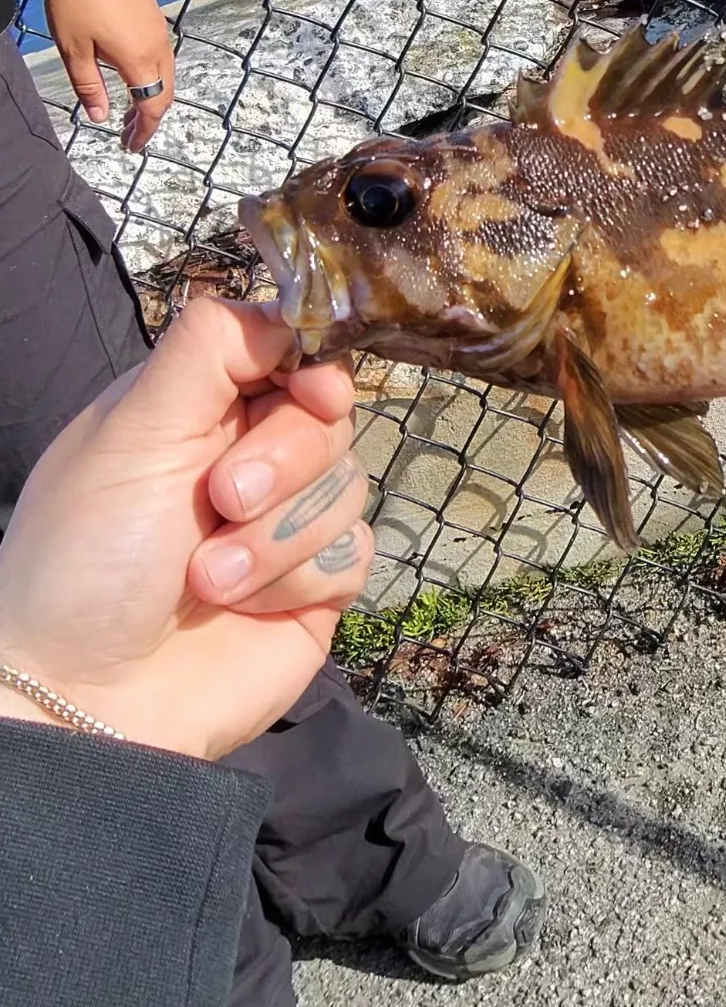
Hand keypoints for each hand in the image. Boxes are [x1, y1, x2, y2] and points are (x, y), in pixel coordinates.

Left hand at [0, 298, 372, 759]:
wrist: (93, 697)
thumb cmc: (88, 558)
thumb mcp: (132, 433)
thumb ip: (208, 353)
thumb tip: (287, 309)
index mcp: (202, 410)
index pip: (292, 354)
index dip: (313, 367)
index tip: (310, 390)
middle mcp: (253, 457)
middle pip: (332, 418)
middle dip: (284, 461)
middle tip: (221, 499)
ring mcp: (290, 523)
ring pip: (350, 485)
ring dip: (278, 535)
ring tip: (210, 577)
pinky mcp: (320, 585)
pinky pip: (356, 551)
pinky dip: (298, 579)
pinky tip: (245, 605)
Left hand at [45, 0, 174, 151]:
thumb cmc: (78, 2)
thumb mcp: (74, 50)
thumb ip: (89, 87)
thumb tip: (99, 117)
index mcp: (139, 63)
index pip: (150, 109)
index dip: (142, 132)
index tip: (131, 146)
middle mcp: (157, 52)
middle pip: (163, 96)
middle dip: (148, 118)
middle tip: (130, 132)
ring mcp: (159, 34)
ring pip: (165, 78)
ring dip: (152, 97)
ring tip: (132, 108)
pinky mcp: (155, 20)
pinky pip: (162, 59)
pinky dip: (152, 77)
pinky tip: (135, 77)